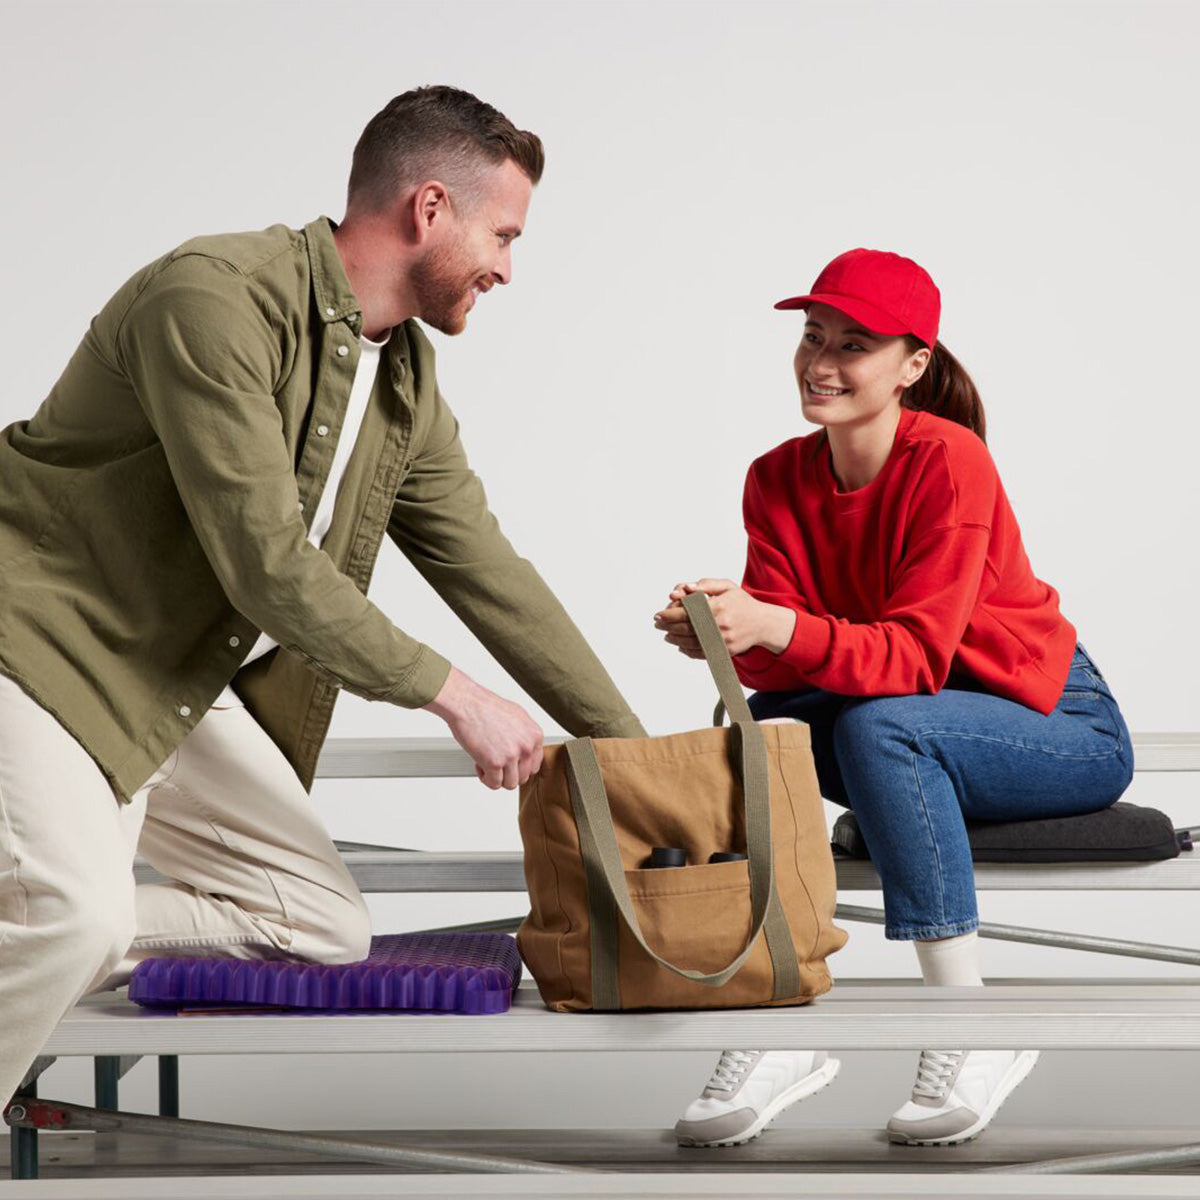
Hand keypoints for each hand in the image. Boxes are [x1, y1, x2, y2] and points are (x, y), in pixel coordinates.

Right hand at [423, 667, 543, 789]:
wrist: (467, 704)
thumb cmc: (486, 707)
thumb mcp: (517, 717)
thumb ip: (525, 736)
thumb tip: (525, 749)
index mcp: (534, 735)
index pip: (534, 765)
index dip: (519, 767)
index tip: (509, 764)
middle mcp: (526, 746)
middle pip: (523, 777)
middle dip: (508, 773)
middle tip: (495, 763)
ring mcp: (512, 755)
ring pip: (510, 784)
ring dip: (497, 778)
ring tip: (487, 764)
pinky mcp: (495, 762)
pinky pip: (494, 784)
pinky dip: (485, 779)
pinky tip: (480, 765)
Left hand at [654, 578, 796, 657]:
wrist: (763, 623)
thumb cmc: (741, 602)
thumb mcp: (726, 586)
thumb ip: (705, 584)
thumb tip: (683, 588)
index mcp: (719, 606)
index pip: (687, 612)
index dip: (669, 614)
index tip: (658, 614)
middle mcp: (720, 625)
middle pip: (686, 628)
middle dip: (668, 626)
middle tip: (657, 623)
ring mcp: (723, 640)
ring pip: (691, 642)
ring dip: (675, 639)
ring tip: (666, 634)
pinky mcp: (725, 651)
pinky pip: (701, 653)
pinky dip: (688, 650)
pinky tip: (680, 645)